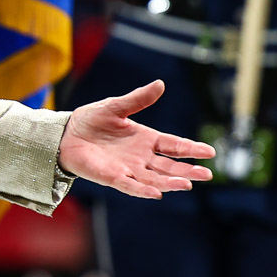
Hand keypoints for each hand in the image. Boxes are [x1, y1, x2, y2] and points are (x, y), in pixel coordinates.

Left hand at [56, 80, 214, 199]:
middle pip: (170, 165)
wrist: (67, 134)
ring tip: (188, 183)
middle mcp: (141, 156)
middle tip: (207, 173)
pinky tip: (157, 193)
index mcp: (146, 138)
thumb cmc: (92, 120)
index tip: (210, 152)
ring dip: (171, 181)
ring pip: (155, 178)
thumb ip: (138, 99)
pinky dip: (143, 190)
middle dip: (188, 170)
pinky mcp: (112, 177)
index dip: (191, 149)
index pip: (174, 145)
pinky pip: (131, 186)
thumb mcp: (116, 106)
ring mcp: (129, 168)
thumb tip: (160, 84)